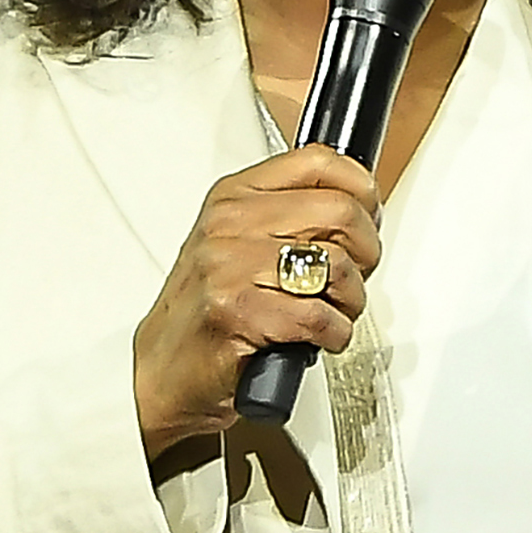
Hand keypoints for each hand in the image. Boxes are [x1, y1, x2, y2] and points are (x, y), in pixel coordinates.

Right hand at [131, 145, 380, 457]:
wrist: (164, 371)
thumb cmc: (208, 311)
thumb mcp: (242, 245)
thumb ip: (293, 217)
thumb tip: (360, 205)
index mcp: (234, 196)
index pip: (318, 161)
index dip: (361, 191)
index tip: (367, 216)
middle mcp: (229, 224)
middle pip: (340, 212)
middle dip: (366, 252)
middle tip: (353, 276)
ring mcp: (229, 266)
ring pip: (336, 265)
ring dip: (351, 300)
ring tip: (332, 311)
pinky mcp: (236, 312)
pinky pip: (319, 316)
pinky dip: (335, 333)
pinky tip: (319, 337)